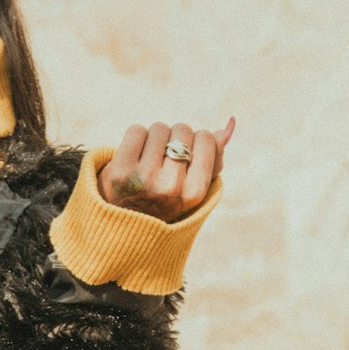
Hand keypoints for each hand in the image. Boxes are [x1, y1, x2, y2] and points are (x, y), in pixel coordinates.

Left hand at [97, 118, 234, 222]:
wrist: (123, 225)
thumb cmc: (166, 202)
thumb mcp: (194, 188)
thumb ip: (214, 158)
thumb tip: (229, 124)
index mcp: (195, 192)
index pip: (206, 138)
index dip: (196, 141)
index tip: (186, 157)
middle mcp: (171, 186)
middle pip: (182, 130)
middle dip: (175, 139)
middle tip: (164, 161)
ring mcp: (144, 178)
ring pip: (159, 128)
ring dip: (154, 138)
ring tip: (148, 160)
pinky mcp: (119, 171)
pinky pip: (136, 131)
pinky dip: (136, 138)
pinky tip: (133, 158)